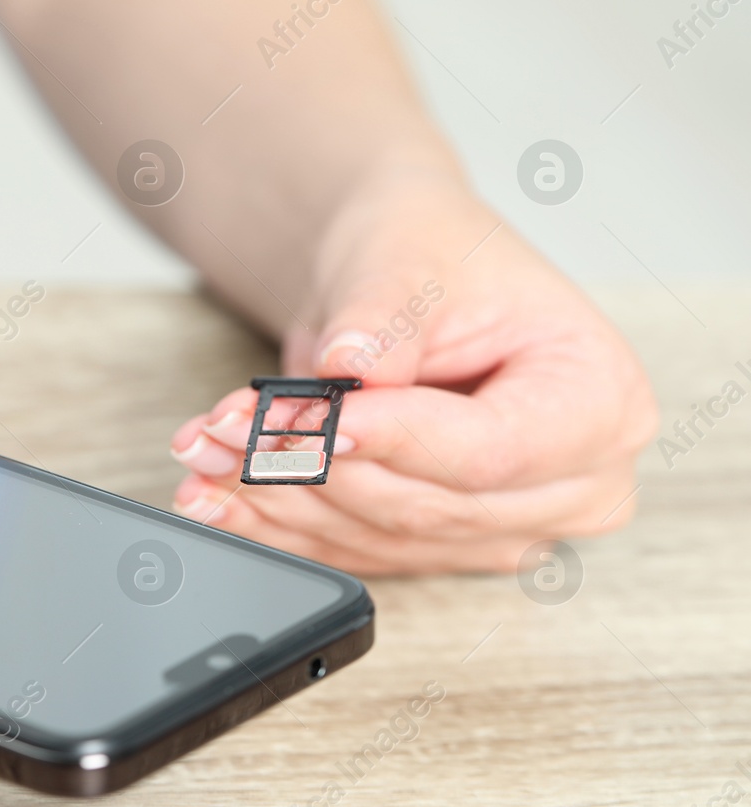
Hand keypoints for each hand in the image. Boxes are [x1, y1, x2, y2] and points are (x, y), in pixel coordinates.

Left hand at [168, 181, 658, 574]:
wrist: (399, 275)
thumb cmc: (429, 254)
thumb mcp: (406, 262)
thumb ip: (383, 323)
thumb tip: (349, 369)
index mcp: (601, 402)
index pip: (491, 451)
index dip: (396, 441)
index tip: (318, 421)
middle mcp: (574, 483)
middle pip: (429, 506)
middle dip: (312, 468)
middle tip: (228, 430)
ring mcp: (509, 526)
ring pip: (379, 538)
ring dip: (276, 499)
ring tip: (206, 448)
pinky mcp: (443, 546)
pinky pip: (352, 552)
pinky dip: (274, 524)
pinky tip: (213, 494)